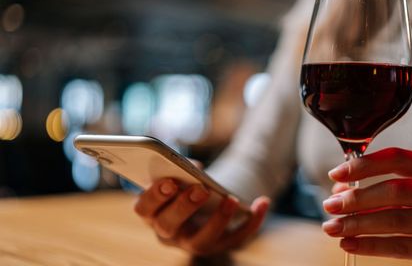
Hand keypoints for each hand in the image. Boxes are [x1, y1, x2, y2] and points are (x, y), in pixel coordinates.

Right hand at [134, 178, 269, 255]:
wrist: (208, 203)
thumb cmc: (187, 184)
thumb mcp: (181, 175)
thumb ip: (181, 168)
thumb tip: (195, 169)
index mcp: (153, 212)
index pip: (144, 209)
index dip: (154, 196)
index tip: (170, 181)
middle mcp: (169, 233)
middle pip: (169, 226)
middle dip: (184, 207)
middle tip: (200, 189)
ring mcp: (194, 243)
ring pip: (202, 241)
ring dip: (217, 220)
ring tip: (230, 199)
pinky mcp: (221, 245)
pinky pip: (238, 237)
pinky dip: (252, 221)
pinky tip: (263, 201)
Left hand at [322, 148, 411, 265]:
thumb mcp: (411, 195)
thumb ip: (379, 188)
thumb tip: (338, 190)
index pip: (400, 158)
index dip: (366, 164)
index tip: (336, 173)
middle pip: (398, 190)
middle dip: (358, 197)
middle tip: (330, 205)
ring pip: (398, 220)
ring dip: (358, 223)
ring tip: (333, 227)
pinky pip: (401, 247)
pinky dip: (370, 245)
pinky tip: (349, 243)